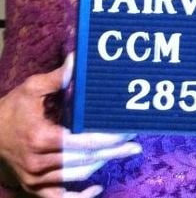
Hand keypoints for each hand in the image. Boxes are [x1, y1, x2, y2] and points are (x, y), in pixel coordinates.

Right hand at [0, 54, 141, 196]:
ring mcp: (35, 179)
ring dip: (101, 165)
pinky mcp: (32, 188)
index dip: (108, 138)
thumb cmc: (11, 109)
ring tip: (122, 153)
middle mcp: (39, 162)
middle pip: (84, 160)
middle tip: (134, 146)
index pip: (83, 141)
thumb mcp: (30, 89)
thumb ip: (56, 78)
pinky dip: (79, 197)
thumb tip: (77, 60)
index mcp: (41, 137)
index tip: (126, 131)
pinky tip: (97, 188)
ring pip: (76, 176)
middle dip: (112, 152)